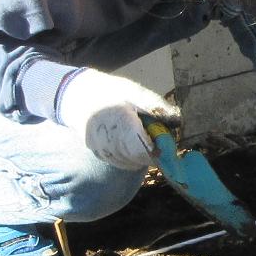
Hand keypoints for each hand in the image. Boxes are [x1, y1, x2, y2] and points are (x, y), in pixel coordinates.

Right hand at [58, 69, 173, 170]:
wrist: (76, 95)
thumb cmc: (108, 91)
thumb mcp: (133, 91)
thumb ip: (155, 106)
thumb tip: (179, 119)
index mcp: (120, 125)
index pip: (144, 150)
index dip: (159, 150)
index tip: (166, 143)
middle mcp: (109, 143)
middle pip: (140, 159)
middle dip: (152, 151)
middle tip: (155, 136)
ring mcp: (102, 151)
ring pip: (131, 163)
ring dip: (142, 155)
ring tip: (141, 137)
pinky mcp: (98, 154)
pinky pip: (121, 162)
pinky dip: (131, 157)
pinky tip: (131, 143)